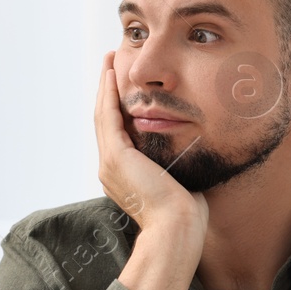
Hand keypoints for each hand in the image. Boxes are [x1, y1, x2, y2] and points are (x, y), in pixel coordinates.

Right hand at [94, 50, 207, 243]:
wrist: (177, 227)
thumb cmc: (185, 212)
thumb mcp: (177, 180)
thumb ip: (173, 163)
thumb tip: (188, 148)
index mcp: (122, 175)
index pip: (116, 133)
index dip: (116, 106)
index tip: (122, 85)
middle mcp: (110, 168)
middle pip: (104, 120)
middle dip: (106, 90)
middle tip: (109, 64)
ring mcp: (109, 163)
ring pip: (102, 115)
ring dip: (104, 86)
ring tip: (109, 61)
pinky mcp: (115, 157)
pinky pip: (108, 117)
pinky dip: (108, 95)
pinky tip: (111, 76)